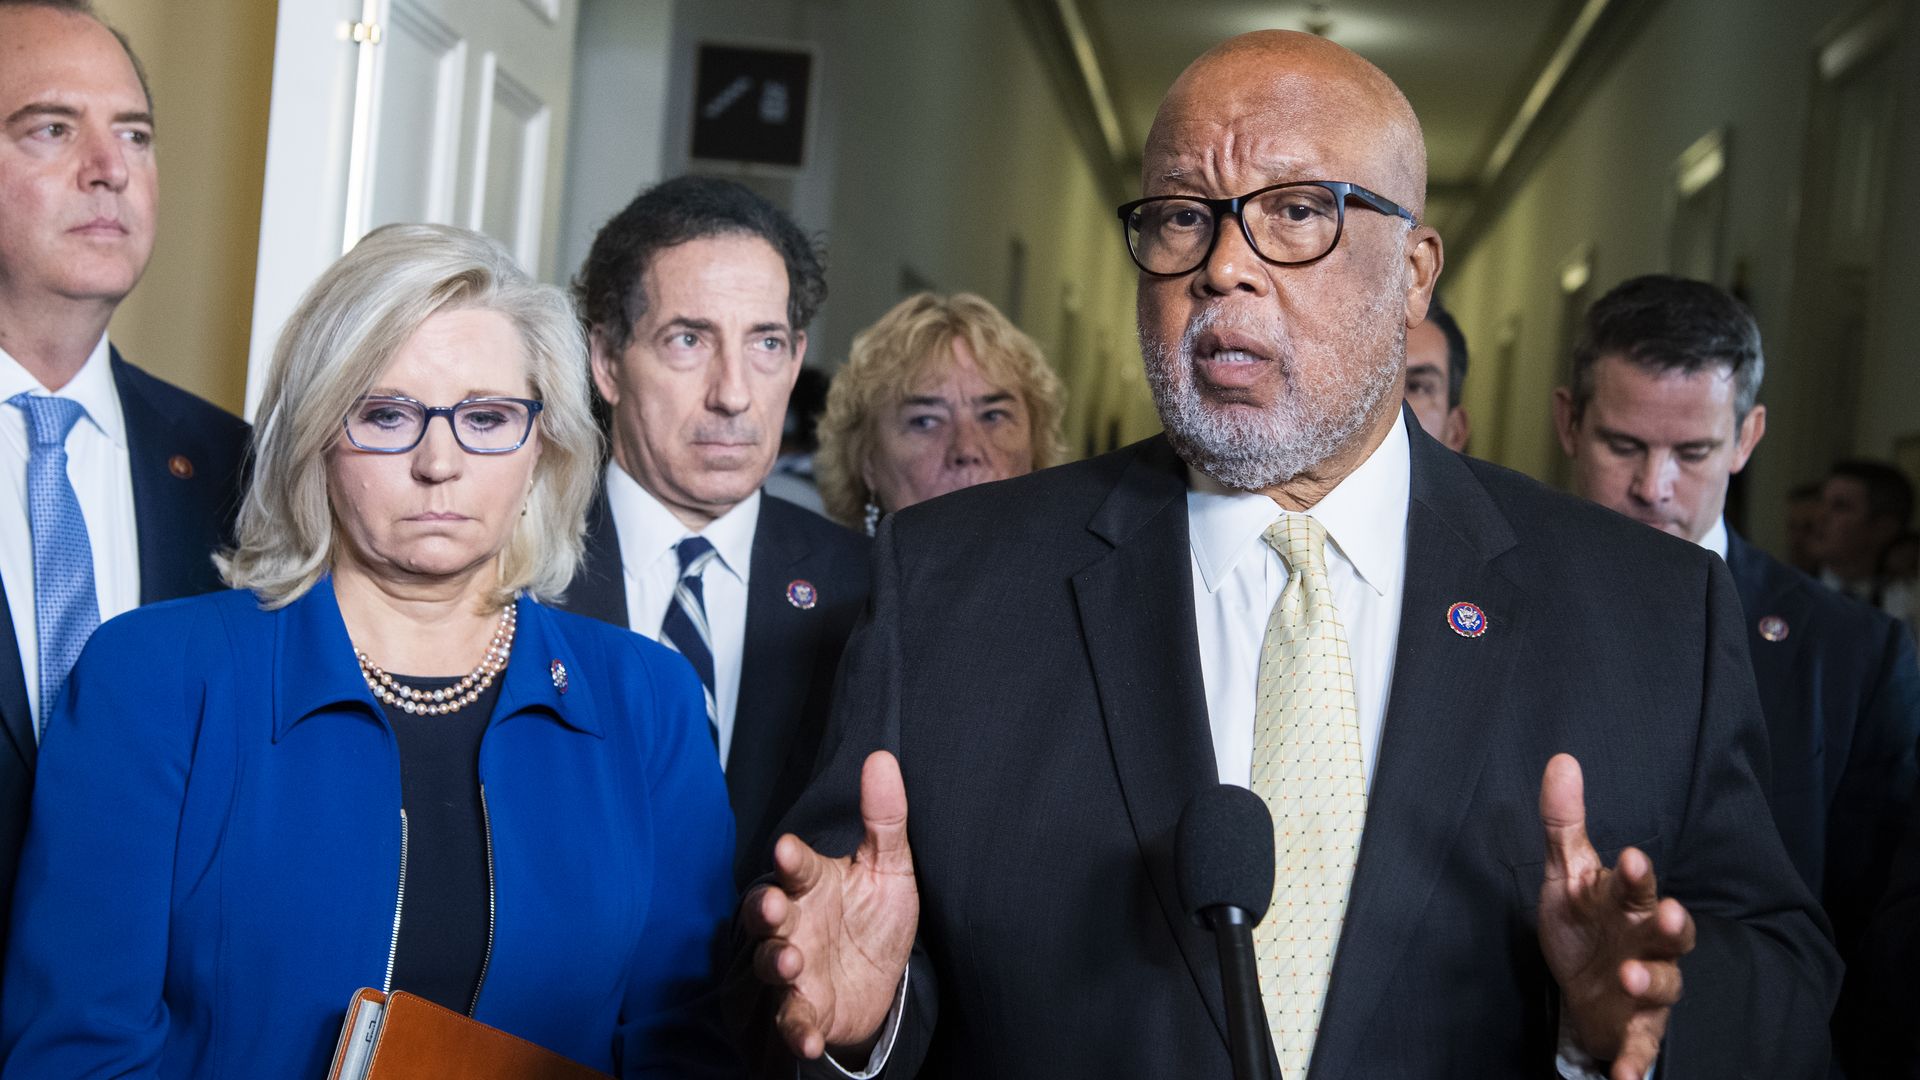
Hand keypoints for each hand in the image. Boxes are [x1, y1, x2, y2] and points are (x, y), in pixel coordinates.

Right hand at [742, 751, 919, 1060]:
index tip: (787, 849)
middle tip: (772, 907)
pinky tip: (805, 1037)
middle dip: (763, 910)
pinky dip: (795, 1030)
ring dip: (775, 963)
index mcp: (812, 884)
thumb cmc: (873, 916)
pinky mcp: (805, 1011)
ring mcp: (795, 969)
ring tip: (789, 961)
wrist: (881, 982)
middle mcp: (794, 924)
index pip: (796, 867)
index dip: (790, 860)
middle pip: (766, 914)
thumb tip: (883, 759)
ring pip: (770, 964)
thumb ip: (885, 818)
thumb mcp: (889, 868)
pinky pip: (792, 1021)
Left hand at [1536, 753, 1695, 1079]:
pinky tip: (1625, 1075)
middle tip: (1667, 911)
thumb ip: (1563, 823)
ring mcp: (1646, 986)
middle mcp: (1646, 942)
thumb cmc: (1584, 923)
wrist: (1586, 986)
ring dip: (1652, 980)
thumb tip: (1561, 760)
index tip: (1628, 858)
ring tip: (1631, 976)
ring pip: (1663, 983)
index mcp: (1627, 902)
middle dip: (1669, 922)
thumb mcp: (1567, 874)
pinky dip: (1635, 1061)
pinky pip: (1642, 1046)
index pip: (1636, 883)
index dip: (1635, 873)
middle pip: (1669, 931)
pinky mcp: (1637, 1027)